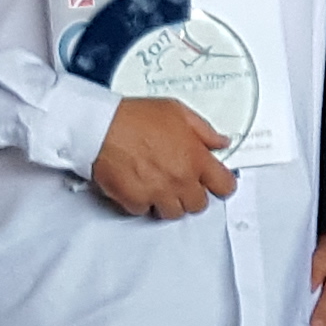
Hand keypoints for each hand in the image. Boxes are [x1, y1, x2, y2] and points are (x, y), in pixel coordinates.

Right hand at [88, 97, 238, 218]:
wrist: (100, 127)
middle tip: (180, 181)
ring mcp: (159, 193)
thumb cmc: (135, 117)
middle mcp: (180, 179)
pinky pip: (145, 211)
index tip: (215, 182)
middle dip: (191, 194)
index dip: (221, 184)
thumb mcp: (178, 112)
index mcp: (196, 158)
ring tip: (158, 184)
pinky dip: (142, 202)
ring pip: (173, 213)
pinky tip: (138, 185)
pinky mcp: (136, 201)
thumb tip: (221, 142)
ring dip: (168, 202)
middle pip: (199, 204)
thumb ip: (204, 131)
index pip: (225, 185)